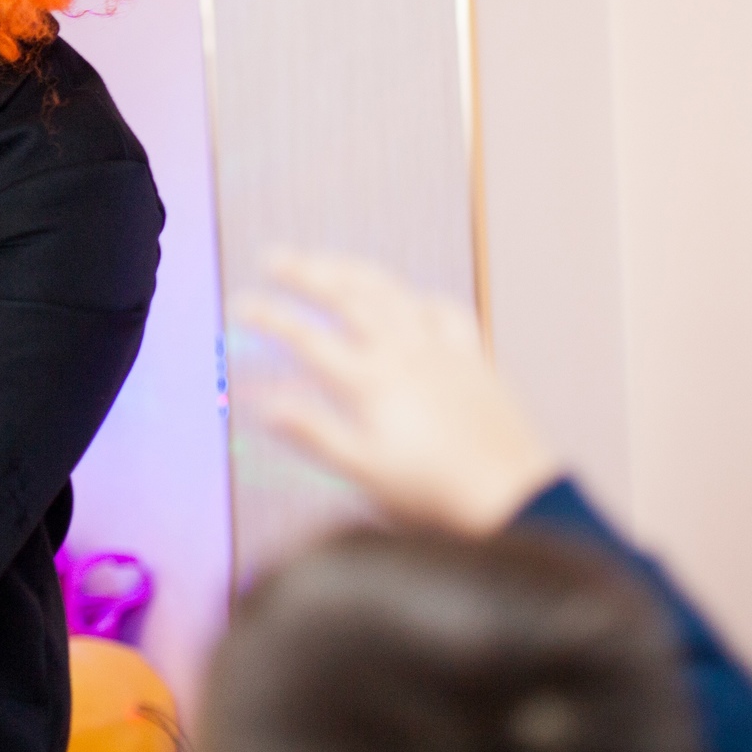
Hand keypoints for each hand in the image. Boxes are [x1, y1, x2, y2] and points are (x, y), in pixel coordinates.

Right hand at [236, 253, 559, 535]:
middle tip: (274, 256)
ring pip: (391, 293)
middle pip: (347, 298)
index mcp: (372, 381)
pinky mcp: (472, 357)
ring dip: (353, 271)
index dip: (271, 318)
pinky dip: (420, 298)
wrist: (510, 495)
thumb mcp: (364, 470)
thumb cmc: (435, 492)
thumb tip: (266, 405)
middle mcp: (404, 353)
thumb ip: (314, 432)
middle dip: (305, 273)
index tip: (241, 303)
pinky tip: (410, 298)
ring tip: (327, 260)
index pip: (309, 339)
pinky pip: (445, 311)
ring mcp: (441, 350)